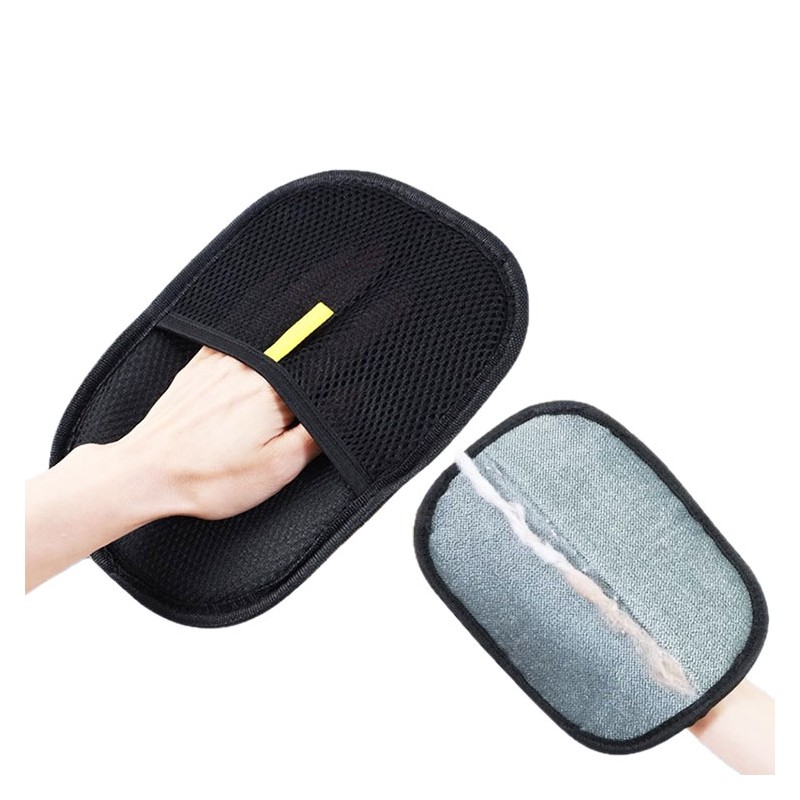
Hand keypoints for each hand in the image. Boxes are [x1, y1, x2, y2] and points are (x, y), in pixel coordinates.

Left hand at [25, 346, 319, 589]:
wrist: (146, 474)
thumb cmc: (207, 478)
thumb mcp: (276, 470)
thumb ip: (316, 437)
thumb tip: (345, 409)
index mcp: (275, 392)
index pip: (321, 378)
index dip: (335, 387)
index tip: (345, 389)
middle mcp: (251, 368)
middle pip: (297, 357)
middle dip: (312, 365)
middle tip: (315, 387)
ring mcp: (222, 362)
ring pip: (270, 348)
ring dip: (286, 354)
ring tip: (289, 374)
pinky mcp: (200, 365)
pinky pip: (238, 346)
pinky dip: (253, 350)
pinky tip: (256, 362)